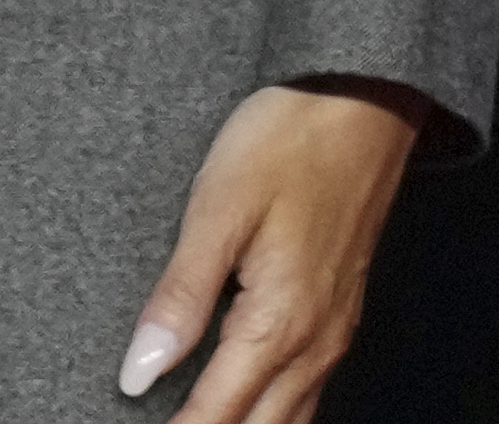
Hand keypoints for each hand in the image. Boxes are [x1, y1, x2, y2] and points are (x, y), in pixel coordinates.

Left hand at [123, 82, 421, 420]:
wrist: (358, 105)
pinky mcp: (337, 313)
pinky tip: (247, 407)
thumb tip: (140, 371)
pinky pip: (307, 389)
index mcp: (280, 322)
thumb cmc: (284, 147)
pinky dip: (274, 412)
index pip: (219, 412)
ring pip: (290, 416)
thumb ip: (179, 299)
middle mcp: (316, 341)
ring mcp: (334, 331)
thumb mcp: (215, 215)